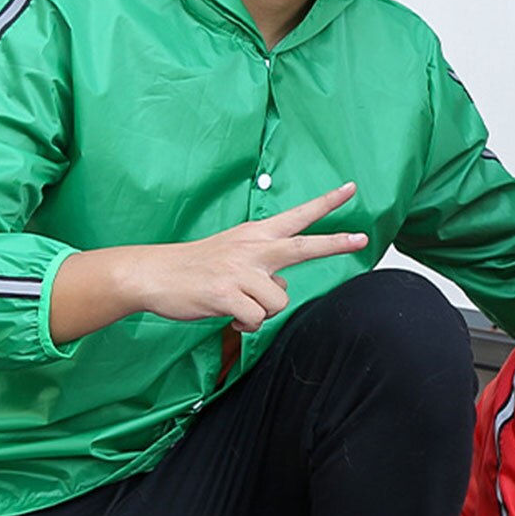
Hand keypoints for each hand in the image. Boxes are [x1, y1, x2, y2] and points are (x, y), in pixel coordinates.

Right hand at [50, 183, 367, 343]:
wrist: (153, 274)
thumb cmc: (196, 268)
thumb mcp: (233, 257)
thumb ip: (263, 269)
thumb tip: (281, 290)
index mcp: (254, 236)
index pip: (297, 216)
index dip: (326, 204)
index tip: (351, 190)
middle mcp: (252, 249)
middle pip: (304, 247)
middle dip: (335, 243)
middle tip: (361, 239)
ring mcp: (240, 271)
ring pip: (277, 302)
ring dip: (261, 313)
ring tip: (239, 307)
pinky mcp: (227, 294)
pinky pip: (255, 320)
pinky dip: (245, 326)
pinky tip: (230, 317)